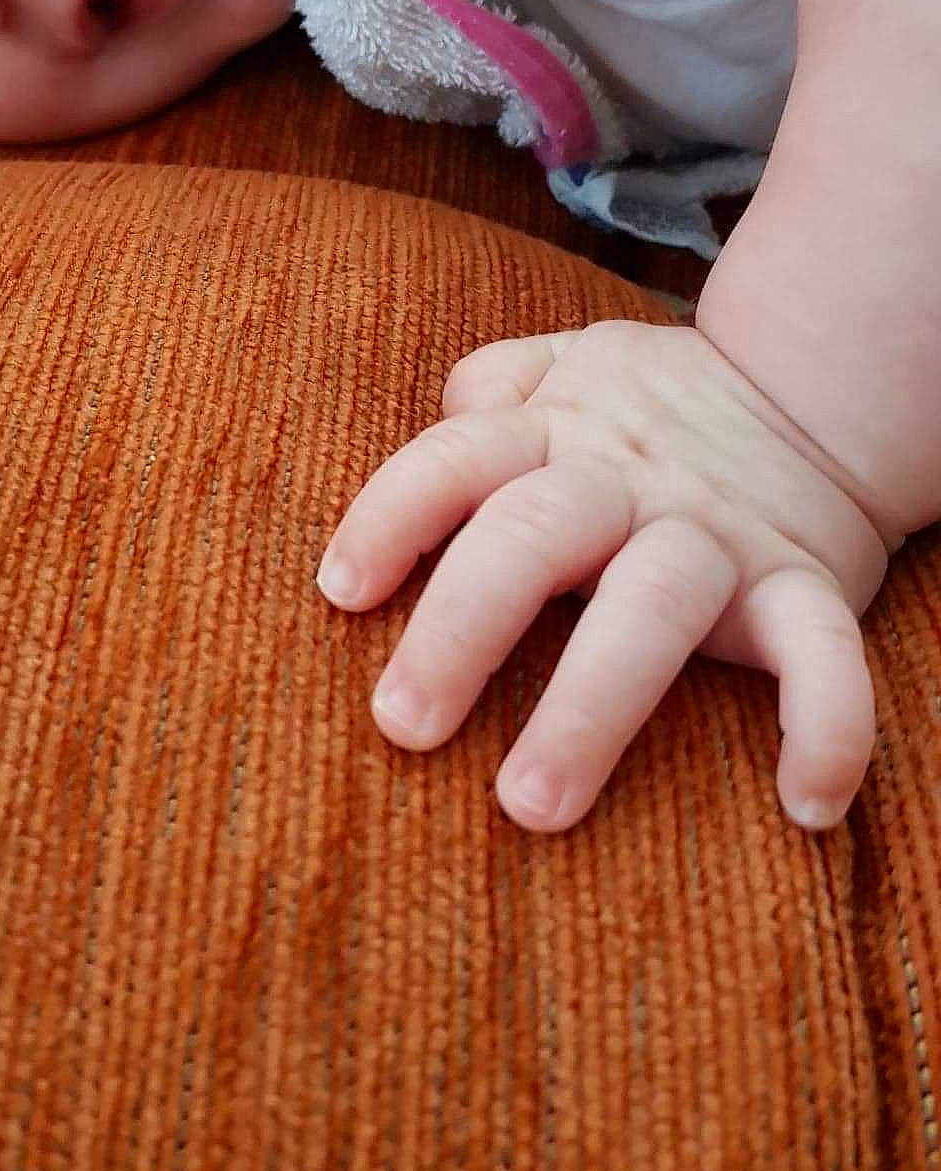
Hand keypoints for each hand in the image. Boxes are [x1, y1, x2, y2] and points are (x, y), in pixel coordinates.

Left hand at [317, 321, 892, 833]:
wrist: (812, 390)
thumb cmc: (652, 406)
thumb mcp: (566, 365)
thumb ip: (494, 387)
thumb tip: (442, 418)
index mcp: (556, 429)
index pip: (455, 460)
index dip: (391, 517)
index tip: (341, 593)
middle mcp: (627, 481)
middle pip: (531, 540)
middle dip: (461, 631)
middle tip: (403, 727)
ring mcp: (716, 534)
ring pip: (653, 610)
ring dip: (590, 708)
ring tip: (530, 806)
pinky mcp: (805, 582)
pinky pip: (824, 651)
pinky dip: (828, 724)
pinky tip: (804, 804)